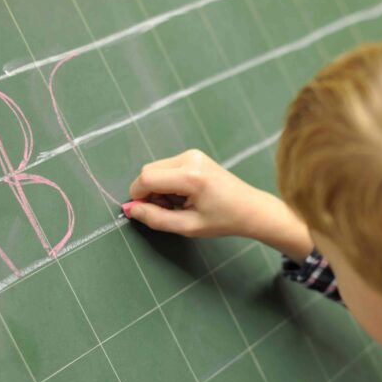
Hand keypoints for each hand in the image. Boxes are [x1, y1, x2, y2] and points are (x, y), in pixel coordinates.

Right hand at [127, 149, 313, 261]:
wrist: (251, 208)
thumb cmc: (223, 220)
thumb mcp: (188, 226)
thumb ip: (156, 219)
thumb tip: (130, 210)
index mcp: (190, 176)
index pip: (146, 179)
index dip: (139, 197)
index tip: (146, 213)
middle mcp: (190, 159)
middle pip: (148, 171)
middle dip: (149, 193)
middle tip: (168, 211)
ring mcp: (193, 154)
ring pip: (156, 169)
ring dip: (158, 188)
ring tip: (179, 205)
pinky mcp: (194, 156)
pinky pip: (167, 167)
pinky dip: (168, 183)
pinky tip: (184, 196)